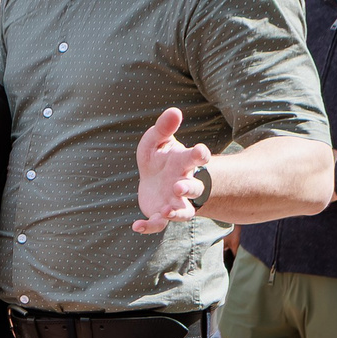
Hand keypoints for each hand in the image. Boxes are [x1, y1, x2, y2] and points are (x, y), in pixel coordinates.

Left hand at [132, 107, 211, 233]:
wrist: (155, 180)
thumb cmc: (160, 158)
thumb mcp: (157, 140)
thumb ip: (164, 128)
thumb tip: (174, 110)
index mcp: (184, 163)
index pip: (198, 158)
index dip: (201, 155)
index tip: (200, 152)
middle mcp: (183, 184)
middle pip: (194, 189)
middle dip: (189, 188)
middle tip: (179, 186)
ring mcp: (174, 201)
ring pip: (183, 211)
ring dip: (177, 212)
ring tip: (167, 211)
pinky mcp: (160, 214)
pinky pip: (158, 224)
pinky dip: (149, 226)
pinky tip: (136, 226)